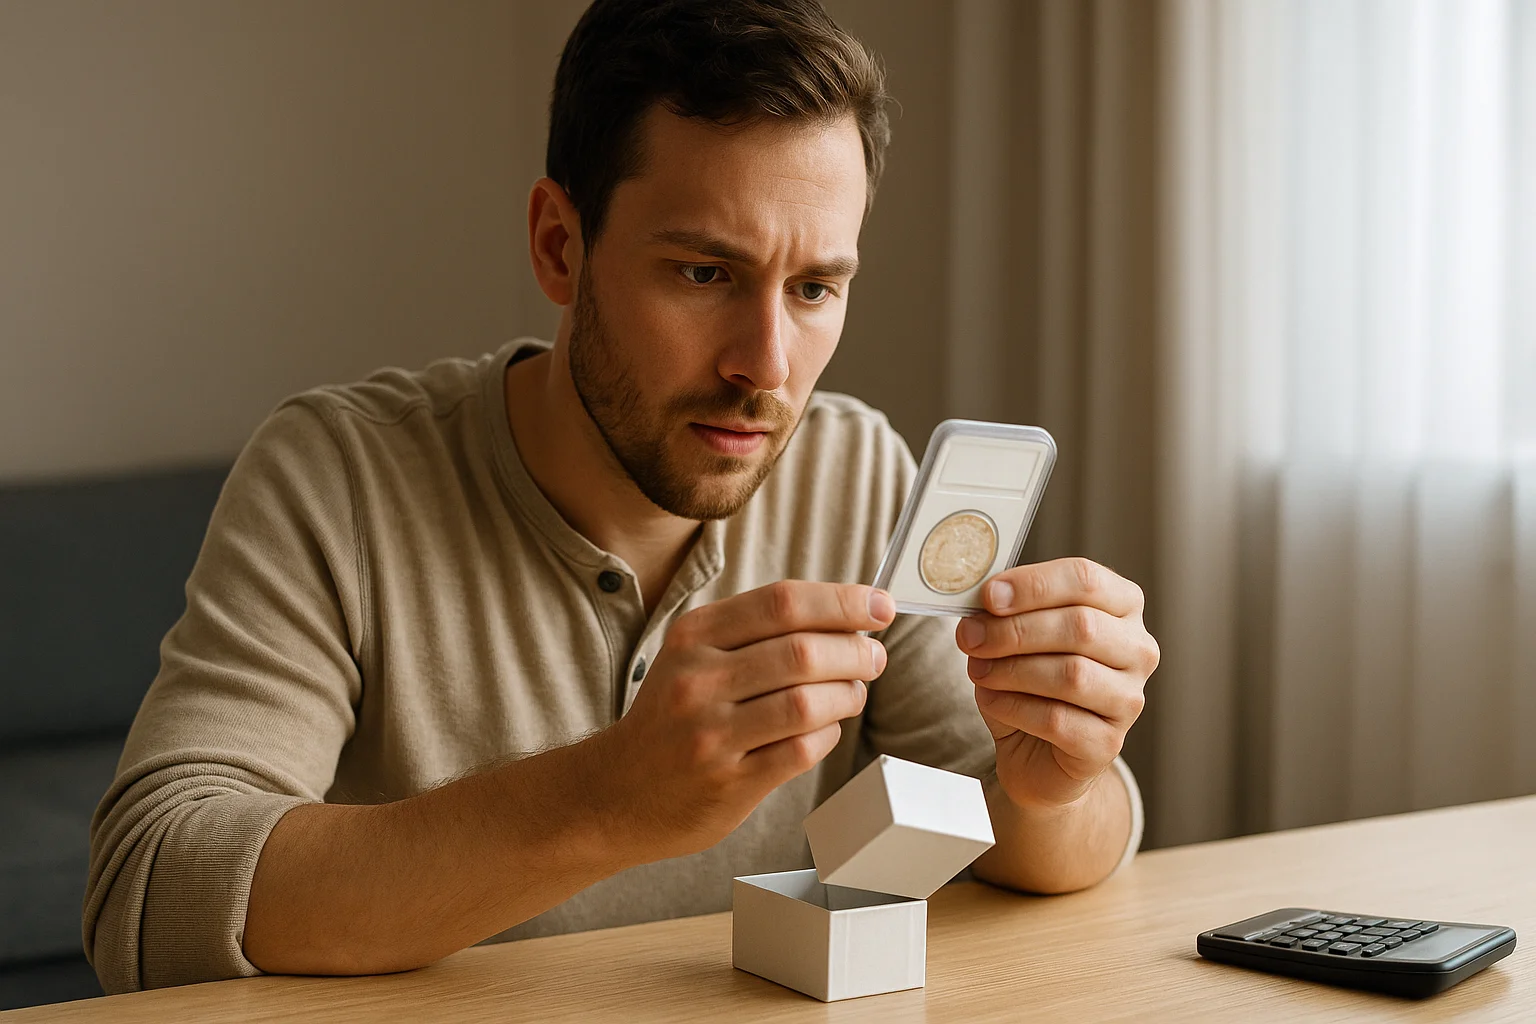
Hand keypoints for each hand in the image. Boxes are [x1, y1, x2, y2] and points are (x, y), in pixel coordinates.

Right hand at [595, 580, 894, 861]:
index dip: (841, 600)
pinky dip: (828, 735)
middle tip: (874, 657)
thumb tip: (849, 615)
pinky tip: (825, 728)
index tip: (879, 606)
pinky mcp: (729, 781)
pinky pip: (802, 750)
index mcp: (693, 636)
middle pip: (802, 651)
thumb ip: (759, 632)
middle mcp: (697, 679)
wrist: (617, 793)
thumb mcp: (695, 656)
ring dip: (848, 694)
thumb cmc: (675, 715)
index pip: (782, 602)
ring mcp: (711, 733)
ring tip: (854, 692)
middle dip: (856, 651)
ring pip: (808, 702)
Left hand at [956, 557, 1157, 810]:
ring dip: (1011, 670)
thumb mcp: (1016, 635)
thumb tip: (983, 601)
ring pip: (1072, 674)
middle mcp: (1137, 649)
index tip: (988, 596)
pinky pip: (1058, 720)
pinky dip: (1013, 707)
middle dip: (1015, 630)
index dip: (1034, 585)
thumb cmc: (1029, 681)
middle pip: (1081, 626)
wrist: (1036, 752)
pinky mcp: (1109, 743)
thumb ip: (1005, 612)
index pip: (1086, 579)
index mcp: (1121, 605)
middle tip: (970, 637)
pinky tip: (990, 700)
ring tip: (977, 670)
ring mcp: (1129, 698)